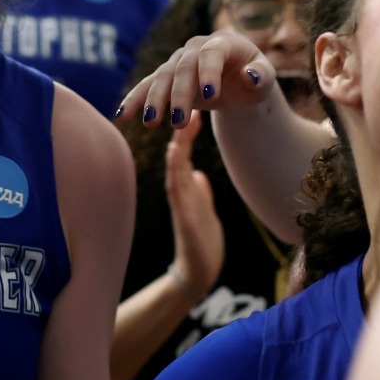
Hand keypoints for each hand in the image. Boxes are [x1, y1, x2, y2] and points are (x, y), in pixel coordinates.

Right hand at [117, 29, 279, 129]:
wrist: (237, 79)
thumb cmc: (254, 78)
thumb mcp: (265, 79)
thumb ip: (262, 76)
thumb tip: (250, 77)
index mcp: (222, 43)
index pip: (212, 54)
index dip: (209, 73)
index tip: (211, 96)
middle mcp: (196, 48)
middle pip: (183, 69)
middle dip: (180, 95)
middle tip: (179, 122)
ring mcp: (178, 61)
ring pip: (162, 78)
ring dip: (154, 100)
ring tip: (151, 123)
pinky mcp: (166, 77)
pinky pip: (147, 87)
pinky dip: (134, 100)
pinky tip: (121, 117)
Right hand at [164, 118, 223, 297]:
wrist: (200, 271)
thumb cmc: (202, 241)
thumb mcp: (204, 209)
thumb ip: (199, 191)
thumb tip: (196, 174)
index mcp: (186, 190)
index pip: (183, 157)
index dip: (187, 134)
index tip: (196, 110)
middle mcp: (181, 195)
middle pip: (177, 159)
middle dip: (182, 134)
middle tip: (189, 108)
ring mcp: (181, 207)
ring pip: (176, 172)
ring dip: (178, 150)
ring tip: (181, 128)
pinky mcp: (184, 221)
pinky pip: (178, 195)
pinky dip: (176, 175)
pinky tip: (177, 160)